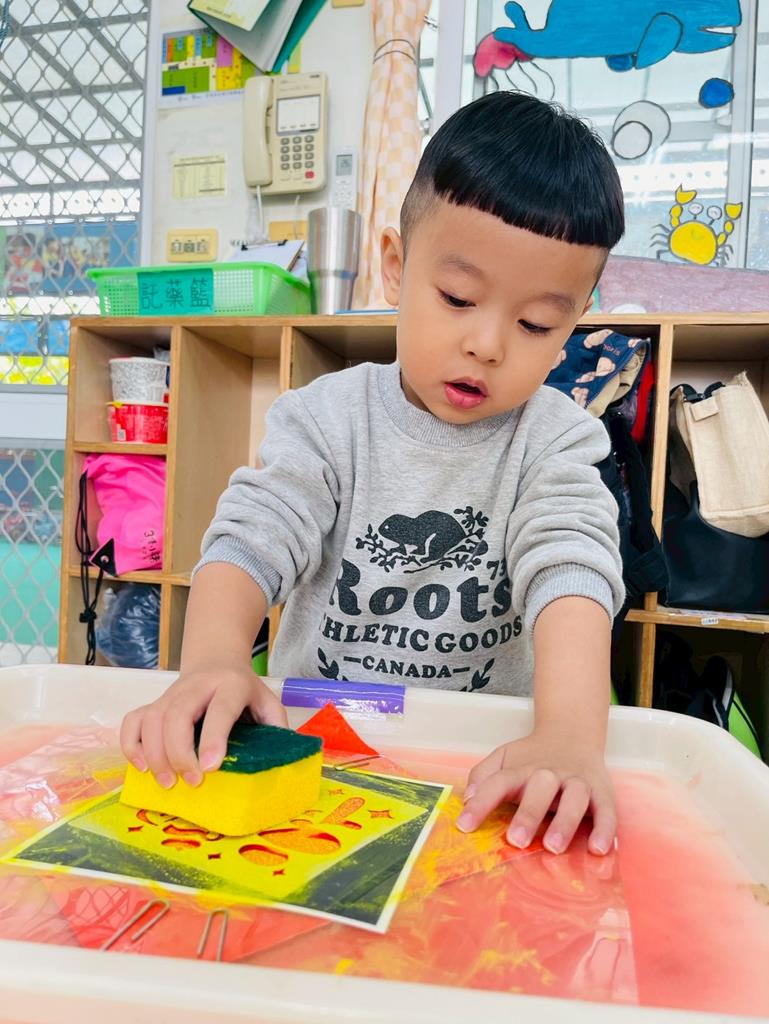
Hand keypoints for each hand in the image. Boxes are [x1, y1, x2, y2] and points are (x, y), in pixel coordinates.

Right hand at [120, 657, 286, 789]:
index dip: (213, 738)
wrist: (216, 660)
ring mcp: (171, 694)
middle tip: (190, 782)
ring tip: (167, 783)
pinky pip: (133, 721)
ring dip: (155, 754)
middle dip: (179, 752)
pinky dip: (132, 745)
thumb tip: (283, 761)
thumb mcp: (268, 701)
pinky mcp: (154, 703)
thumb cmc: (243, 690)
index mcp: (231, 685)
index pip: (220, 709)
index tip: (210, 768)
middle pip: (177, 714)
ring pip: (152, 719)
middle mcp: (198, 686)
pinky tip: (142, 766)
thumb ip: (277, 727)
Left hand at [456, 729, 615, 855]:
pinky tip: (598, 850)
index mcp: (523, 768)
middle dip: (529, 814)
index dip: (481, 804)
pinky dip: (605, 830)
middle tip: (516, 840)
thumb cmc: (532, 757)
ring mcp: (578, 782)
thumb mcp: (504, 758)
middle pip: (541, 789)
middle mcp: (551, 774)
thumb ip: (483, 774)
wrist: (571, 734)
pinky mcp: (602, 792)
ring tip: (554, 847)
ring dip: (565, 822)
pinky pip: (607, 811)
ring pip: (575, 798)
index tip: (464, 826)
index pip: (499, 782)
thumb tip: (467, 797)